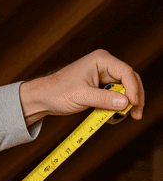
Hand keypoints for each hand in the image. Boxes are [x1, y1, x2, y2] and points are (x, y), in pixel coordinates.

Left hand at [19, 49, 144, 126]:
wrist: (43, 98)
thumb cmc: (58, 92)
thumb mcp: (82, 96)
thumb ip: (104, 99)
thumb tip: (126, 103)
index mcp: (101, 60)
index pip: (126, 72)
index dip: (133, 89)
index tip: (133, 105)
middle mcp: (105, 66)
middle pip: (130, 81)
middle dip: (134, 99)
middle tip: (136, 116)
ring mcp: (104, 77)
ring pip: (125, 91)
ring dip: (125, 106)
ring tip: (117, 119)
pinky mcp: (101, 88)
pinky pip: (116, 98)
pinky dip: (116, 108)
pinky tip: (110, 118)